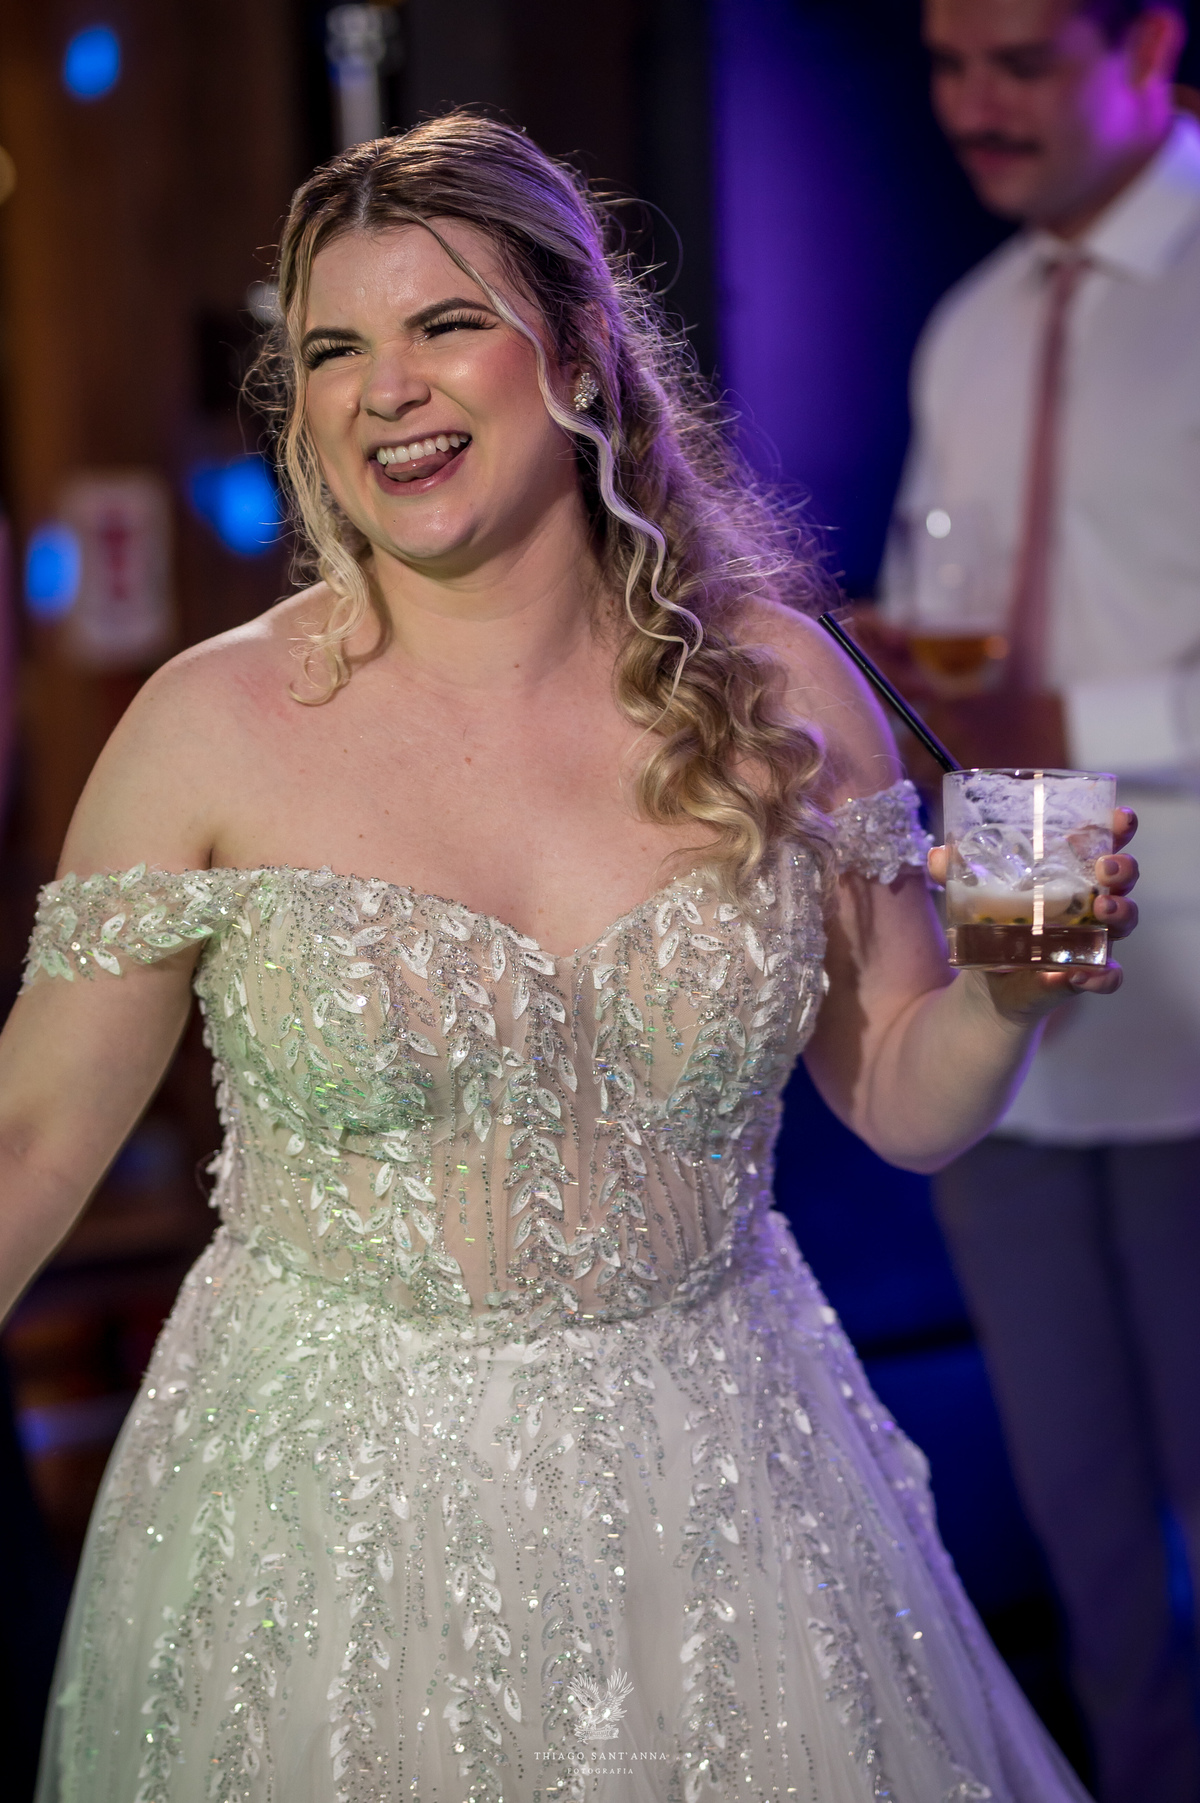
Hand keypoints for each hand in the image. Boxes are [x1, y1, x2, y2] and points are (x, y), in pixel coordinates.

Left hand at [927, 809, 1138, 1019]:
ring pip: (1124, 920)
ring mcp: (1091, 937)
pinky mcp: (1084, 973)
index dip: (1117, 827)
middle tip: (1106, 869)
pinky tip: (1087, 974)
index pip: (1101, 842)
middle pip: (1121, 878)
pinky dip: (1103, 976)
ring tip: (1102, 910)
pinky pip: (1107, 976)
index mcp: (1066, 872)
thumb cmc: (990, 925)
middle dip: (1123, 868)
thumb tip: (938, 855)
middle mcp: (1087, 901)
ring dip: (1121, 912)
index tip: (1120, 818)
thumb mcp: (969, 896)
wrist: (986, 983)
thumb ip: (953, 873)